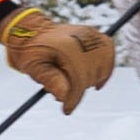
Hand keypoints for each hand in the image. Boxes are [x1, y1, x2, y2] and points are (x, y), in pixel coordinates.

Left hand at [1, 9, 116, 112]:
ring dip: (90, 79)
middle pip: (91, 74)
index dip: (74, 97)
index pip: (78, 78)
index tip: (66, 110)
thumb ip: (50, 80)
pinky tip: (96, 79)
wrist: (32, 28)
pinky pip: (108, 52)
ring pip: (102, 67)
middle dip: (78, 88)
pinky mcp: (95, 34)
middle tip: (66, 95)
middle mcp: (83, 38)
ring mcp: (91, 34)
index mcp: (66, 46)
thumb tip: (65, 97)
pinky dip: (106, 67)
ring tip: (74, 81)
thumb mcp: (34, 67)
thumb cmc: (30, 51)